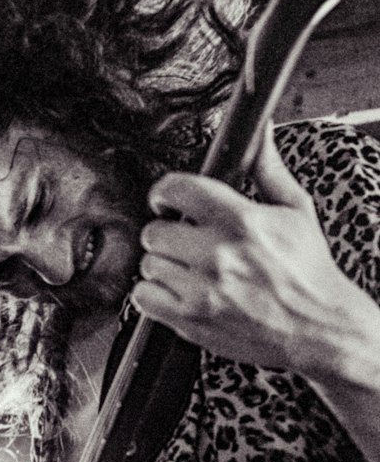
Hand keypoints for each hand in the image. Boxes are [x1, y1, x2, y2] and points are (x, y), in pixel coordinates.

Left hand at [131, 127, 368, 379]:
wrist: (318, 328)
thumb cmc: (307, 270)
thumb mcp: (295, 211)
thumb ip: (267, 170)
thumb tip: (260, 133)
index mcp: (241, 220)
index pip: (176, 189)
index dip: (165, 192)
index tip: (167, 199)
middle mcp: (217, 254)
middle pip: (154, 230)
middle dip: (167, 233)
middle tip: (185, 241)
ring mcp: (201, 290)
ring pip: (147, 264)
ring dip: (164, 265)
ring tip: (189, 269)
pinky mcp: (190, 320)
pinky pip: (142, 297)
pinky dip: (153, 294)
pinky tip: (178, 290)